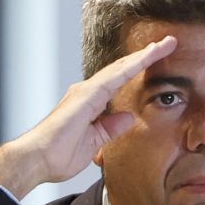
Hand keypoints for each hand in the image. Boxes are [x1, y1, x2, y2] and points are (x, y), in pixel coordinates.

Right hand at [0, 35, 176, 197]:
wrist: (36, 160)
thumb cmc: (58, 155)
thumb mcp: (95, 142)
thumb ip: (110, 128)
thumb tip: (128, 117)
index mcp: (91, 103)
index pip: (121, 81)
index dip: (140, 69)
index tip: (159, 59)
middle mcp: (88, 92)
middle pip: (122, 69)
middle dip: (146, 56)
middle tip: (168, 43)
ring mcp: (85, 92)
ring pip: (119, 69)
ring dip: (142, 56)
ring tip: (163, 45)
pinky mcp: (84, 97)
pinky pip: (112, 78)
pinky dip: (129, 68)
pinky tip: (145, 58)